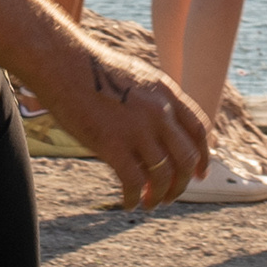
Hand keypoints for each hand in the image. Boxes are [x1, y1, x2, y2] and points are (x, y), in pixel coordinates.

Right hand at [29, 36, 209, 207]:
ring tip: (150, 203)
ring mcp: (138, 129)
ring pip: (165, 175)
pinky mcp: (113, 144)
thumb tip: (159, 126)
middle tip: (171, 195)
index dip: (204, 156)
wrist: (63, 62)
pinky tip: (129, 204)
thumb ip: (153, 101)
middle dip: (183, 183)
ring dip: (160, 195)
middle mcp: (159, 112)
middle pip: (187, 158)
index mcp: (166, 93)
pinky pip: (135, 183)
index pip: (198, 130)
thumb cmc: (91, 69)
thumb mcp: (135, 77)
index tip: (200, 174)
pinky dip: (135, 199)